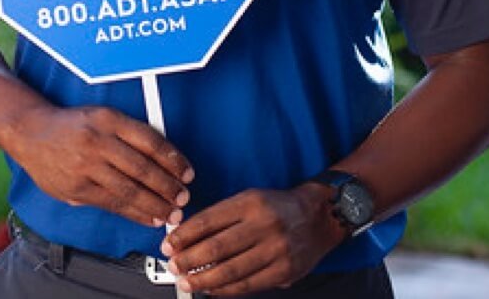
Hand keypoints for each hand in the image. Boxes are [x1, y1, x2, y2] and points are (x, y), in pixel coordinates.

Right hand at [7, 104, 193, 227]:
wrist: (31, 132)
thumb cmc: (72, 126)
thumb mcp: (101, 116)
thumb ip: (128, 135)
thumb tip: (163, 160)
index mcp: (108, 119)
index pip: (150, 141)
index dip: (174, 160)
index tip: (187, 172)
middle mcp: (97, 141)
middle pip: (143, 168)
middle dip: (168, 186)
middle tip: (183, 196)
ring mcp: (85, 166)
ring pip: (130, 190)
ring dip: (155, 204)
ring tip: (171, 212)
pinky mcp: (76, 188)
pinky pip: (112, 204)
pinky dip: (135, 213)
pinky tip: (148, 217)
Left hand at [161, 185, 342, 294]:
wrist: (319, 216)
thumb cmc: (278, 207)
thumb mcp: (249, 199)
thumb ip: (221, 217)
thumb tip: (188, 236)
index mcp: (250, 202)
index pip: (208, 220)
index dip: (184, 235)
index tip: (169, 244)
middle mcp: (264, 224)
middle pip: (217, 247)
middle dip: (189, 260)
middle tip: (173, 265)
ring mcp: (276, 249)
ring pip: (231, 270)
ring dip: (204, 279)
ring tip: (187, 281)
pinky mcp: (285, 270)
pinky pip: (249, 285)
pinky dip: (226, 290)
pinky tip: (212, 290)